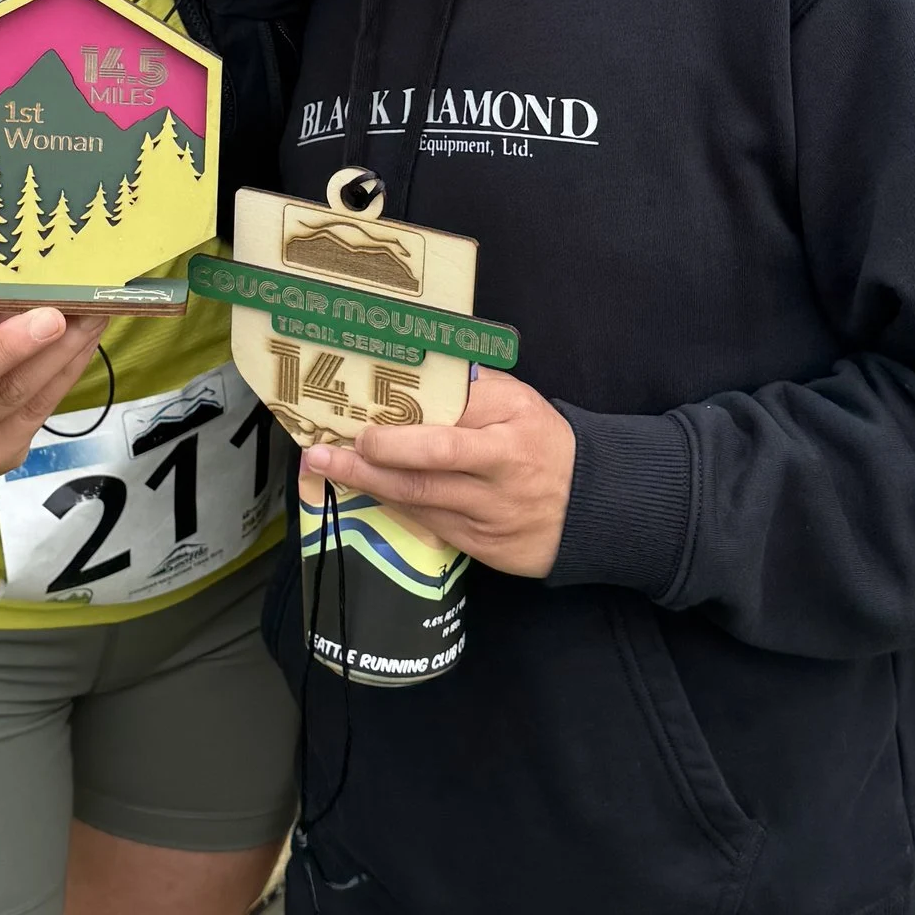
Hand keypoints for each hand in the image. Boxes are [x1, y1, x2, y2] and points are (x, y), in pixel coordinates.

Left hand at [298, 369, 574, 577]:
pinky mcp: (485, 548)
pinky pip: (430, 525)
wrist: (591, 504)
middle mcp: (501, 472)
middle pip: (428, 467)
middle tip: (323, 449)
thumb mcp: (519, 402)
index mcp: (510, 427)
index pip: (449, 422)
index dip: (399, 425)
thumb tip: (416, 366)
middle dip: (370, 458)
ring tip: (326, 466)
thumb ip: (473, 387)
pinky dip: (394, 508)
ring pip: (420, 500)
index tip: (357, 413)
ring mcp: (492, 515)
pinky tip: (365, 492)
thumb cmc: (542, 441)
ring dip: (368, 484)